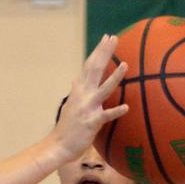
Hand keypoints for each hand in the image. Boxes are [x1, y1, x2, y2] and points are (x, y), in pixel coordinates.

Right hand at [53, 34, 128, 162]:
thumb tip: (76, 79)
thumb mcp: (69, 105)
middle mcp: (83, 95)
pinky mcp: (92, 122)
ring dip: (114, 77)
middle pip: (95, 70)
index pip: (89, 66)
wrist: (58, 146)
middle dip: (104, 53)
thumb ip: (75, 91)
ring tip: (125, 64)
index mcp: (79, 90)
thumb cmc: (67, 127)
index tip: (107, 37)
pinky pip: (106, 115)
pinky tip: (126, 107)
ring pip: (104, 89)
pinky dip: (116, 111)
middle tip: (113, 38)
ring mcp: (88, 108)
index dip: (98, 51)